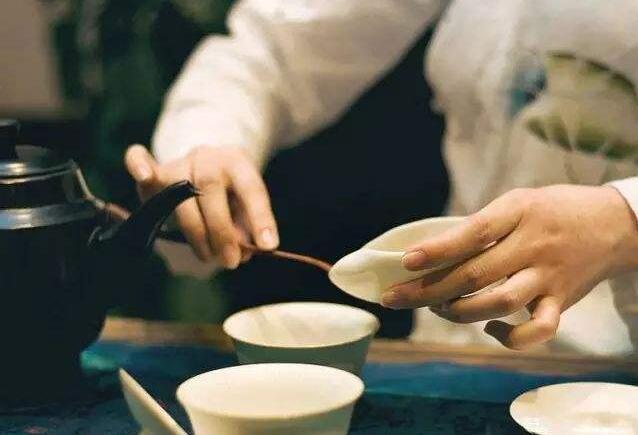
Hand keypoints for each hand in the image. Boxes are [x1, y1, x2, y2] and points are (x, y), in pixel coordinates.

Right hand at [125, 144, 277, 268]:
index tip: (267, 246)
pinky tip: (144, 175)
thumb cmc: (229, 197)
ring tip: (208, 257)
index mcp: (237, 162)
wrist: (207, 170)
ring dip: (195, 231)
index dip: (260, 218)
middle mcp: (208, 157)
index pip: (251, 189)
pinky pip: (138, 159)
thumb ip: (246, 228)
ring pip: (179, 193)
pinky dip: (138, 164)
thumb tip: (244, 252)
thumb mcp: (244, 209)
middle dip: (221, 231)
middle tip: (230, 261)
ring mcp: (180, 161)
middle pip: (210, 189)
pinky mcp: (155, 170)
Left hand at [382, 185, 637, 348]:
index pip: (474, 232)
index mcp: (519, 212)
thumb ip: (483, 225)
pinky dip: (509, 336)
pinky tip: (488, 328)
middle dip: (428, 290)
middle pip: (476, 274)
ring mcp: (549, 276)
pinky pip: (538, 329)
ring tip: (438, 308)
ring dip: (460, 312)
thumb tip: (434, 252)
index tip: (406, 261)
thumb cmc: (554, 210)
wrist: (616, 224)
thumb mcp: (518, 201)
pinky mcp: (563, 301)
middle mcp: (534, 245)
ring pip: (500, 303)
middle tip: (395, 298)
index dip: (438, 249)